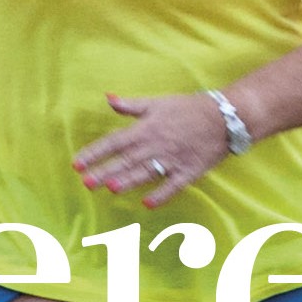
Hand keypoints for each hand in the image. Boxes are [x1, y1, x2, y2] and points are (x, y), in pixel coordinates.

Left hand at [73, 91, 233, 208]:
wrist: (224, 118)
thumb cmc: (188, 108)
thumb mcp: (157, 102)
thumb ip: (130, 105)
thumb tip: (108, 98)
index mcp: (146, 129)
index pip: (114, 142)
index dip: (95, 153)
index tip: (77, 164)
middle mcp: (156, 145)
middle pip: (126, 160)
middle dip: (105, 171)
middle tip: (86, 183)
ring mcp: (172, 160)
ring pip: (146, 173)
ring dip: (129, 180)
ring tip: (111, 189)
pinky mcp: (188, 171)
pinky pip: (173, 186)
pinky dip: (161, 194)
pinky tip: (147, 203)